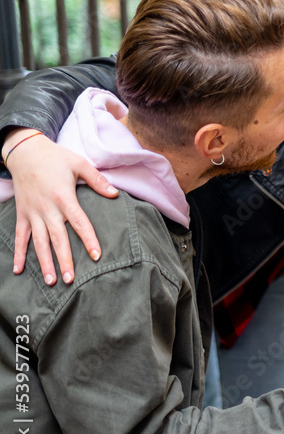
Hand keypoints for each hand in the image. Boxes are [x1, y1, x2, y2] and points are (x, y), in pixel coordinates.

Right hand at [4, 129, 116, 283]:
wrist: (25, 151)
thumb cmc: (56, 158)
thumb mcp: (79, 164)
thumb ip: (97, 180)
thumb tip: (115, 194)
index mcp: (64, 197)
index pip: (79, 223)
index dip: (88, 239)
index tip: (96, 256)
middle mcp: (47, 208)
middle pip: (58, 238)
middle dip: (64, 260)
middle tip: (71, 279)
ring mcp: (33, 213)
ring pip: (39, 242)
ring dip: (44, 262)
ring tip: (51, 281)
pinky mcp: (22, 214)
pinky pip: (20, 236)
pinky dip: (19, 253)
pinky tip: (18, 270)